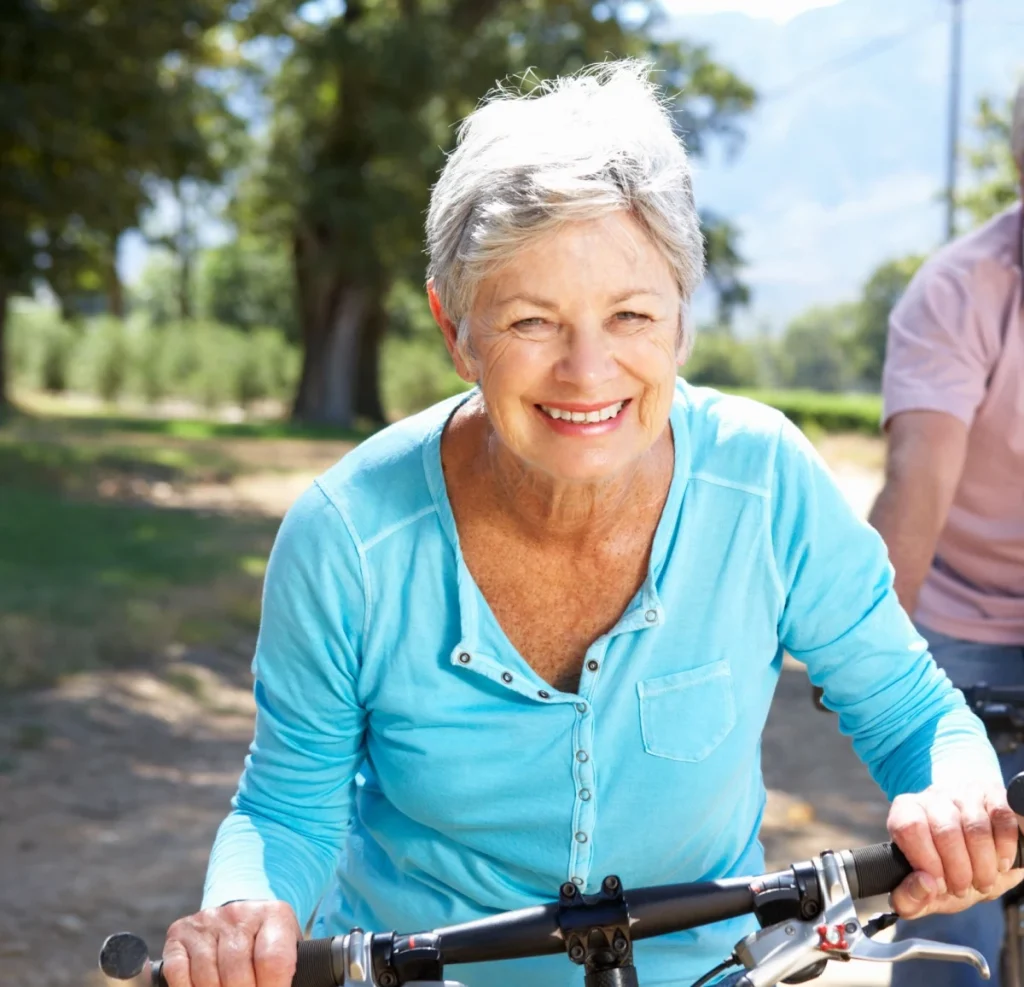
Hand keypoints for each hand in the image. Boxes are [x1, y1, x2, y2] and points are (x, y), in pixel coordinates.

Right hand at [163, 900, 300, 986]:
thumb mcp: (287, 948)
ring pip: (207, 975)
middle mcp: (239, 913)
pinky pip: (178, 971)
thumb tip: (285, 986)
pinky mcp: (180, 933)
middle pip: (237, 970)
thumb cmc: (266, 943)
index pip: (273, 959)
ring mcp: (208, 921)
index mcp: (274, 914)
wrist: (241, 916)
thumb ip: (284, 968)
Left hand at [887, 783, 1023, 918]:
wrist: (975, 848)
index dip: (926, 861)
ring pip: (975, 827)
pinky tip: (1002, 864)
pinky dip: (1005, 847)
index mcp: (907, 812)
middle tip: (964, 890)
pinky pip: (1001, 817)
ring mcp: (965, 794)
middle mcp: (934, 798)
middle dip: (959, 871)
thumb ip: (909, 898)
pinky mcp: (994, 795)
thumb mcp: (924, 889)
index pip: (909, 828)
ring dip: (984, 865)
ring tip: (984, 882)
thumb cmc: (945, 868)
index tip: (939, 885)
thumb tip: (923, 886)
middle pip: (945, 830)